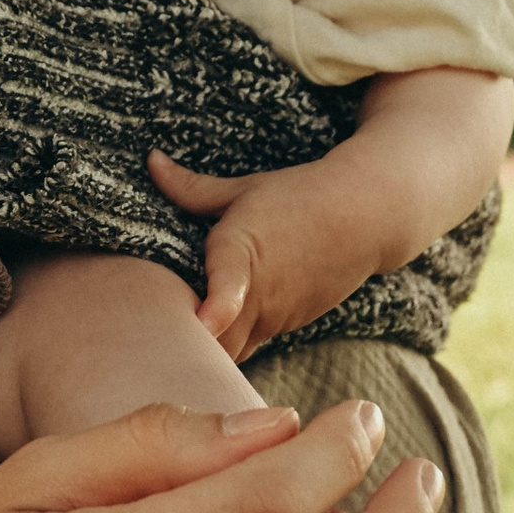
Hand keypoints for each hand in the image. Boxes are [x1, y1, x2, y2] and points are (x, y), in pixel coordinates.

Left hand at [149, 155, 370, 357]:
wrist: (364, 216)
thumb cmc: (298, 196)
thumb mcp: (243, 189)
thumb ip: (191, 187)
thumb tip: (151, 160)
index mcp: (242, 250)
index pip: (230, 284)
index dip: (217, 309)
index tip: (202, 324)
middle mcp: (261, 291)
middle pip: (217, 342)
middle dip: (184, 349)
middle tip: (148, 348)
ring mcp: (276, 315)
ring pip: (232, 351)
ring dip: (205, 352)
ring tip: (169, 347)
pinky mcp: (287, 326)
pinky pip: (249, 345)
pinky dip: (229, 344)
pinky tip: (210, 336)